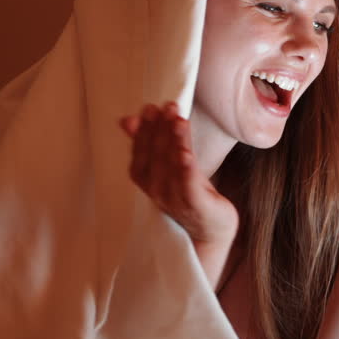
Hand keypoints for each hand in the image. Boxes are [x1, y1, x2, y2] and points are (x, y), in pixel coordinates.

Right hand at [120, 102, 238, 247]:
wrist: (211, 231)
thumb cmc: (188, 194)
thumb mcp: (168, 167)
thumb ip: (151, 144)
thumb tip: (128, 119)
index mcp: (148, 181)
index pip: (141, 154)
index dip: (145, 131)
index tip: (150, 108)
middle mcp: (157, 192)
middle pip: (156, 158)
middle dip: (160, 130)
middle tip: (167, 107)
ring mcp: (176, 202)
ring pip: (171, 169)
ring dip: (174, 143)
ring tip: (178, 120)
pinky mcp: (197, 208)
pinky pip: (187, 188)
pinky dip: (184, 170)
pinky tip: (185, 154)